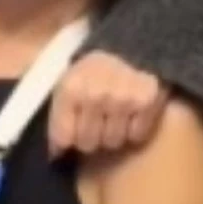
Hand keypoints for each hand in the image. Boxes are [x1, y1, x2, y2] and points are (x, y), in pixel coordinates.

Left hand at [49, 51, 168, 155]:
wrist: (133, 46)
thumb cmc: (93, 72)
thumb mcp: (67, 84)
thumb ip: (58, 118)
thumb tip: (55, 156)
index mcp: (70, 89)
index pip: (63, 137)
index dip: (67, 139)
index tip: (72, 132)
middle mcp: (95, 95)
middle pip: (87, 143)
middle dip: (90, 136)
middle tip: (96, 119)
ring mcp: (122, 99)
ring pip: (112, 143)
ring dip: (113, 133)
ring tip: (114, 113)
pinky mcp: (147, 102)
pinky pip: (136, 136)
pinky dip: (135, 128)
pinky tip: (132, 112)